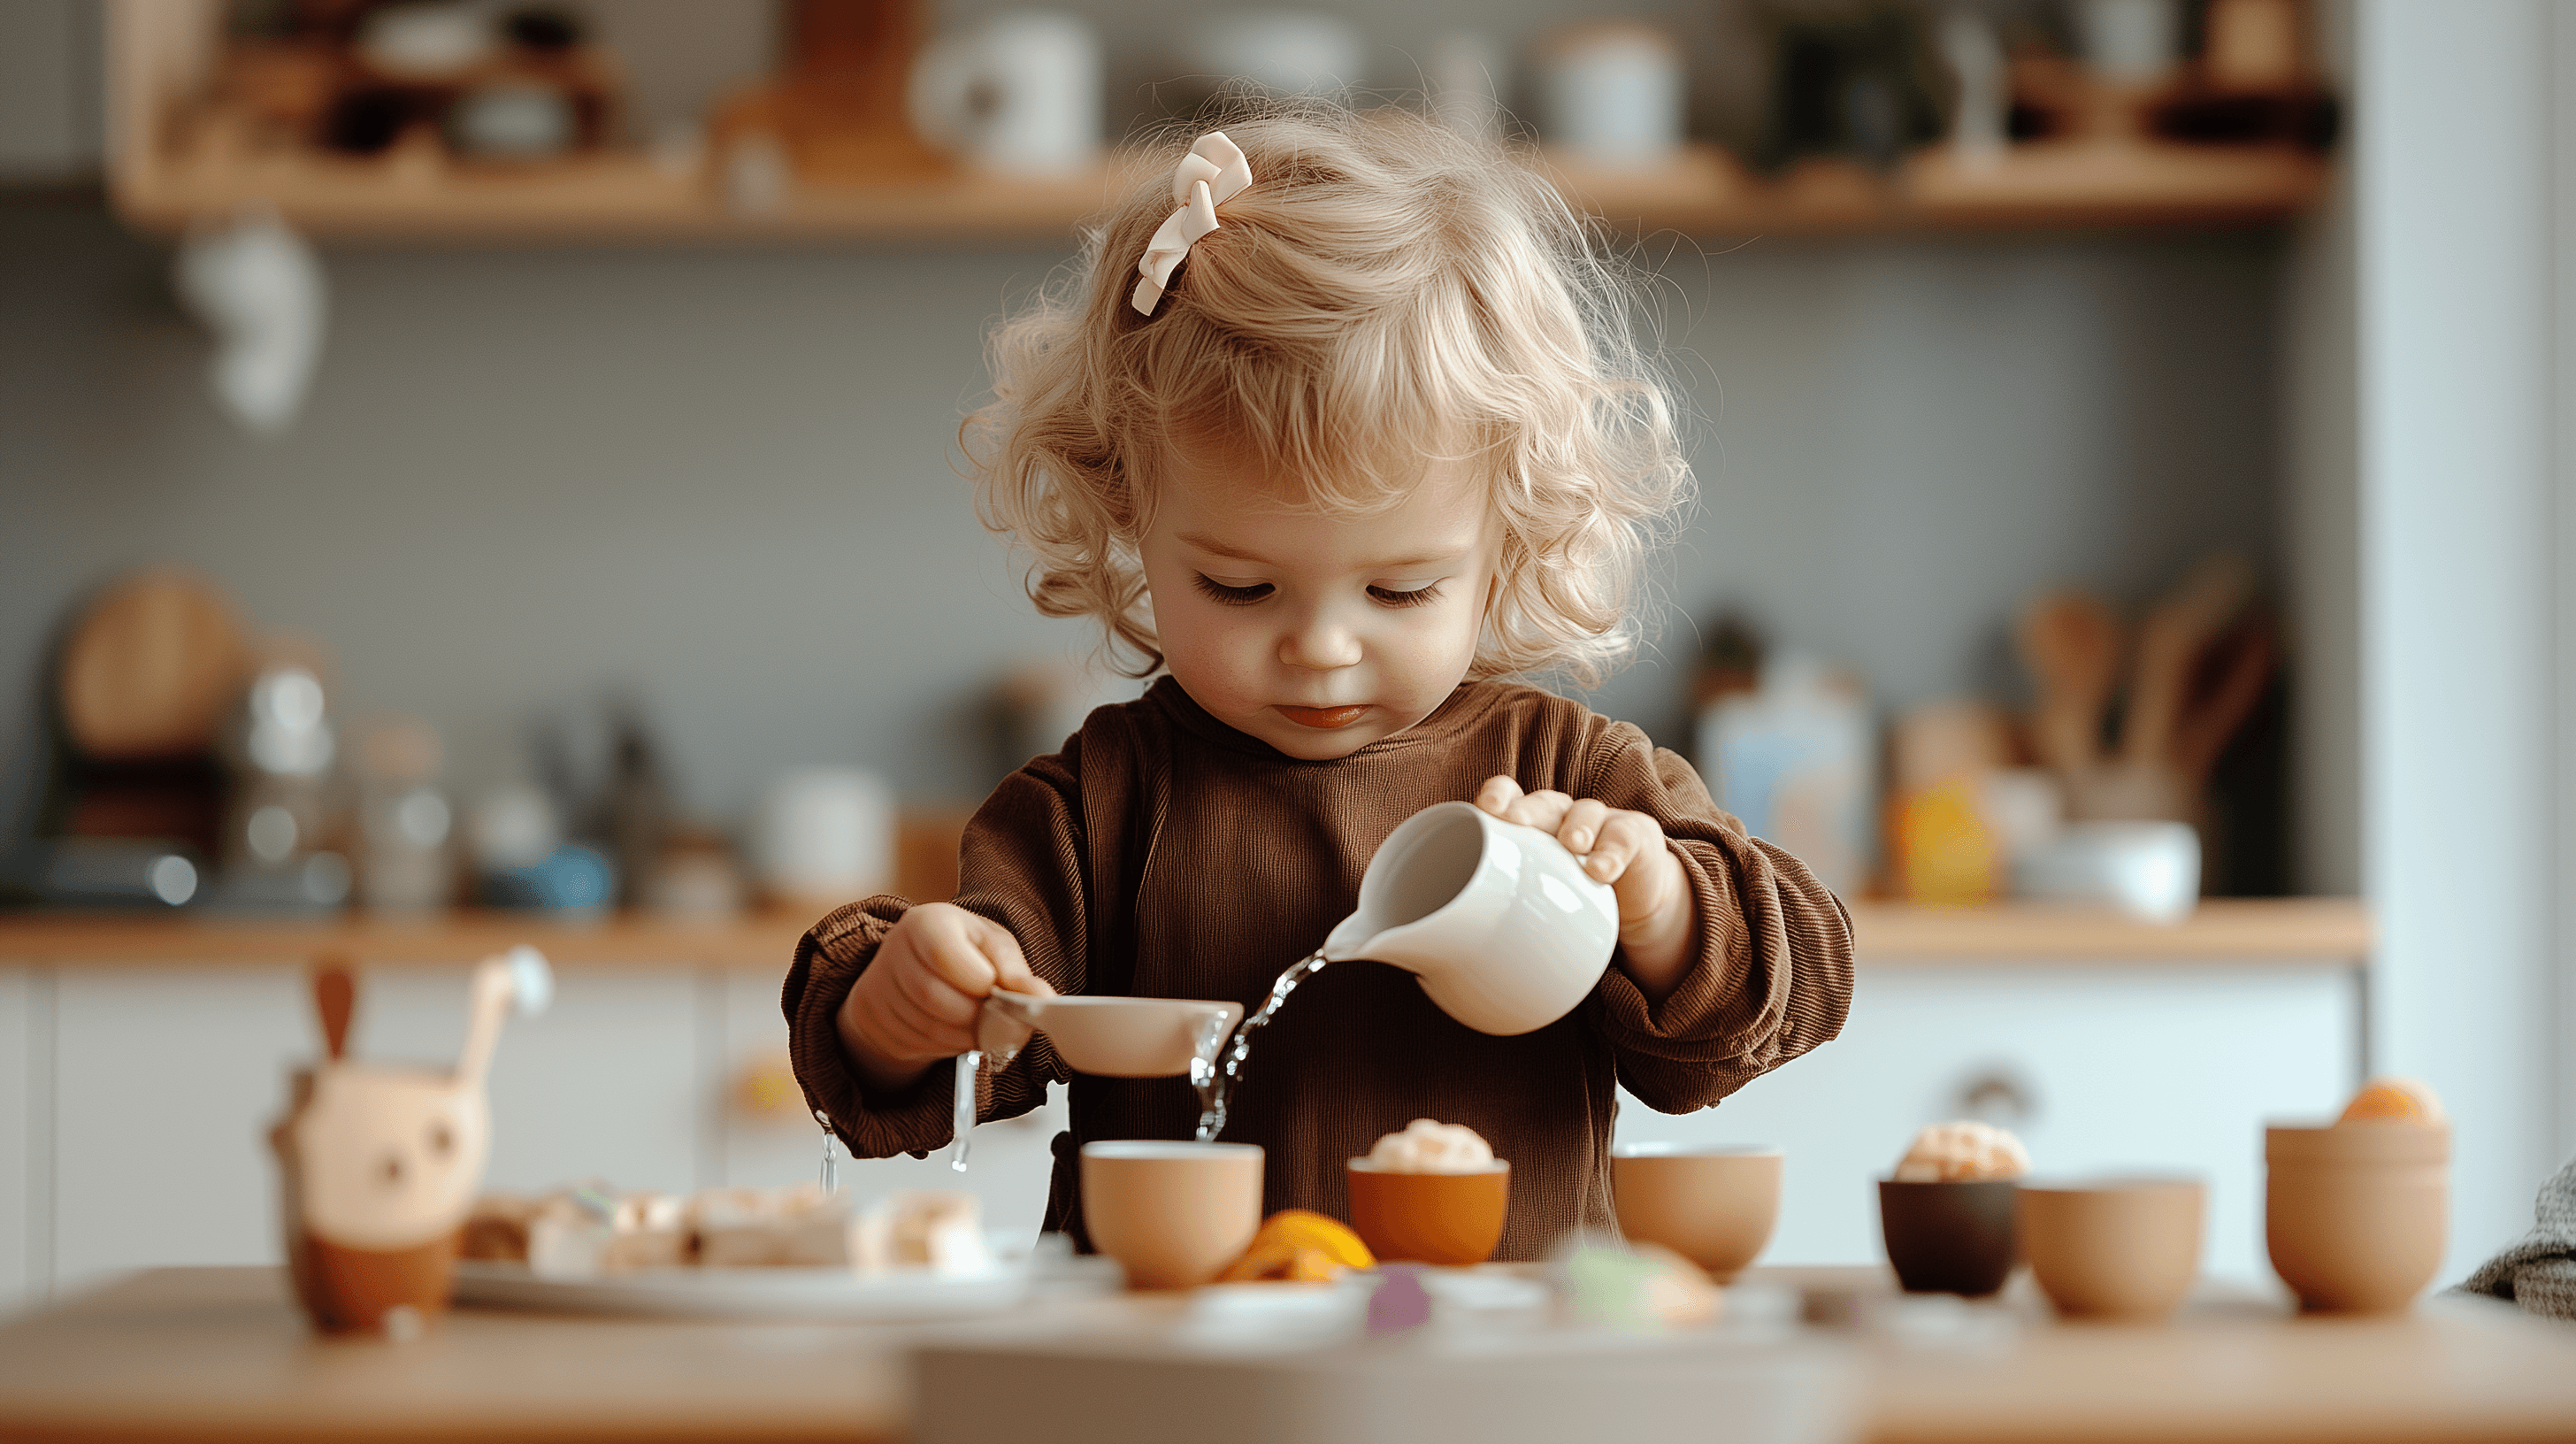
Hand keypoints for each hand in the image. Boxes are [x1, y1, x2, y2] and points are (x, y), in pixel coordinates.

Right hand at [836, 903, 1053, 1093]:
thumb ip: (1015, 973)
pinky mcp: (873, 1017)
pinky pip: (913, 1042)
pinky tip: (953, 1032)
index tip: (992, 988)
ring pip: (925, 1026)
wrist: (914, 970)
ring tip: (976, 1024)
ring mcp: (879, 984)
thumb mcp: (992, 949)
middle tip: (992, 1016)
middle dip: (972, 1016)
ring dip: (961, 1036)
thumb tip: (1042, 997)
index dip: (976, 980)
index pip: (944, 953)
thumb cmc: (962, 954)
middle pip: (933, 996)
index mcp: (927, 921)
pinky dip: (943, 1046)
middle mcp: (895, 948)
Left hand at [1473, 776, 1695, 998]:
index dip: (1498, 796)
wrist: (1632, 907)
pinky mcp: (1634, 836)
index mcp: (1529, 826)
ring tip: (1572, 846)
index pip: (1509, 796)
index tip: (1485, 808)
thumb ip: (1495, 922)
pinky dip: (1613, 852)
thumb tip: (1432, 974)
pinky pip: (1624, 838)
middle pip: (1543, 803)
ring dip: (1577, 826)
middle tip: (1515, 823)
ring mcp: (1599, 823)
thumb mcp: (1531, 906)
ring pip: (1586, 813)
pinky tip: (1602, 872)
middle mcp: (1561, 817)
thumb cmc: (1567, 902)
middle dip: (1528, 810)